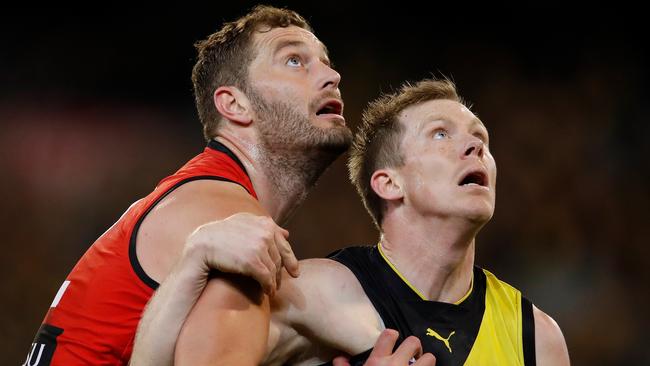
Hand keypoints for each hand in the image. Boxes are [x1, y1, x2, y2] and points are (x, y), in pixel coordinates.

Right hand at [183, 212, 298, 294]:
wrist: (202, 245)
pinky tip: (266, 293)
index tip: (295, 272)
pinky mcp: (253, 261)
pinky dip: (268, 287)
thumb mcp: (243, 223)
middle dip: (280, 273)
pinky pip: (267, 278)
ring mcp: (259, 246)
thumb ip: (264, 227)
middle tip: (277, 285)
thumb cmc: (220, 236)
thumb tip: (286, 233)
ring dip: (274, 282)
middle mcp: (264, 232)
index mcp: (264, 223)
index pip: (283, 243)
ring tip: (271, 290)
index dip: (290, 259)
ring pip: (274, 269)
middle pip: (279, 257)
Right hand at [333, 329, 434, 365]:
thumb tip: (339, 359)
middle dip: (413, 347)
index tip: (393, 342)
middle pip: (413, 342)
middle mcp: (396, 365)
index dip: (393, 335)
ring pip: (430, 358)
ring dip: (426, 362)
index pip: (389, 335)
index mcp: (377, 362)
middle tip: (410, 355)